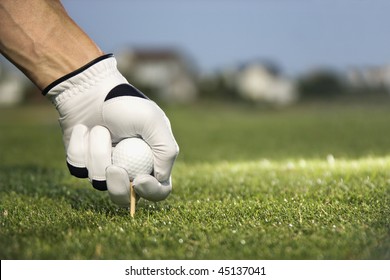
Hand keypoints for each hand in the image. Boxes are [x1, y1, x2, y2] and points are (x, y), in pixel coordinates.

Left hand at [44, 54, 178, 205]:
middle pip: (125, 197)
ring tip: (99, 128)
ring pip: (97, 182)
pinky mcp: (83, 163)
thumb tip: (161, 179)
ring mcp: (105, 167)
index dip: (151, 192)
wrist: (91, 89)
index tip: (139, 180)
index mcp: (153, 160)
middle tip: (112, 167)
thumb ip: (166, 151)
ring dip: (98, 151)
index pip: (160, 190)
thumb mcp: (153, 121)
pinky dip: (80, 146)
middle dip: (117, 185)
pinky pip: (77, 169)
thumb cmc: (126, 103)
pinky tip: (83, 129)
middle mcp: (130, 168)